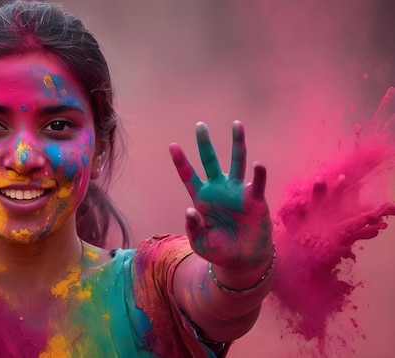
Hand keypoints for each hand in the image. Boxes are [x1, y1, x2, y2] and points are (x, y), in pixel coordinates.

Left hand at [169, 121, 272, 268]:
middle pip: (210, 162)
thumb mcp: (200, 243)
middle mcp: (218, 190)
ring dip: (237, 143)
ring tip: (236, 124)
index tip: (173, 145)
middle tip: (200, 125)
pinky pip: (256, 183)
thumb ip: (193, 227)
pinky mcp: (254, 200)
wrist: (244, 260)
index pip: (189, 176)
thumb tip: (190, 210)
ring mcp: (237, 192)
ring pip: (236, 162)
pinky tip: (257, 164)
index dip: (181, 162)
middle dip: (205, 144)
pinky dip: (258, 174)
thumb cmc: (219, 250)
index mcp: (202, 199)